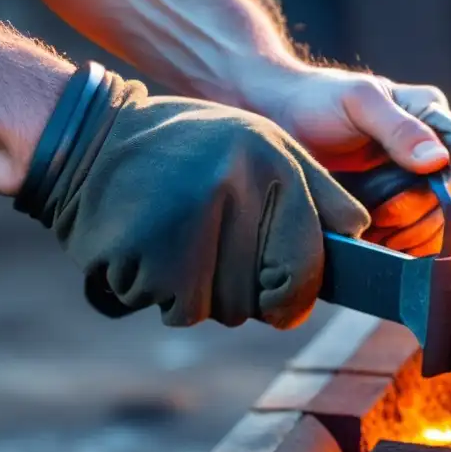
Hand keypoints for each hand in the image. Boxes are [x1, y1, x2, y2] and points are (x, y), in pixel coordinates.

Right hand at [30, 75, 368, 329]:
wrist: (91, 141)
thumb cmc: (192, 149)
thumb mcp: (264, 145)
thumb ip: (317, 192)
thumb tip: (359, 238)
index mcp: (268, 164)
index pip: (305, 264)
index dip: (295, 293)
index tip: (280, 297)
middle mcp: (231, 190)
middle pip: (261, 298)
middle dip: (243, 291)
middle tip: (212, 250)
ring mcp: (183, 222)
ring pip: (220, 310)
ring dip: (202, 292)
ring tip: (180, 242)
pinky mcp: (142, 253)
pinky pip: (176, 309)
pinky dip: (164, 294)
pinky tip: (151, 250)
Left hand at [246, 62, 450, 254]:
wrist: (279, 118)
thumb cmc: (317, 100)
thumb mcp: (357, 102)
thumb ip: (397, 128)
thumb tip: (437, 161)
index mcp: (432, 117)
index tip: (432, 195)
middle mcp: (433, 151)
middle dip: (431, 214)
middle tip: (386, 217)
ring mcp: (416, 183)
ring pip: (445, 224)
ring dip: (416, 235)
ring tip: (376, 232)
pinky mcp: (397, 208)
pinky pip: (420, 238)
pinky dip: (404, 247)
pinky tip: (377, 242)